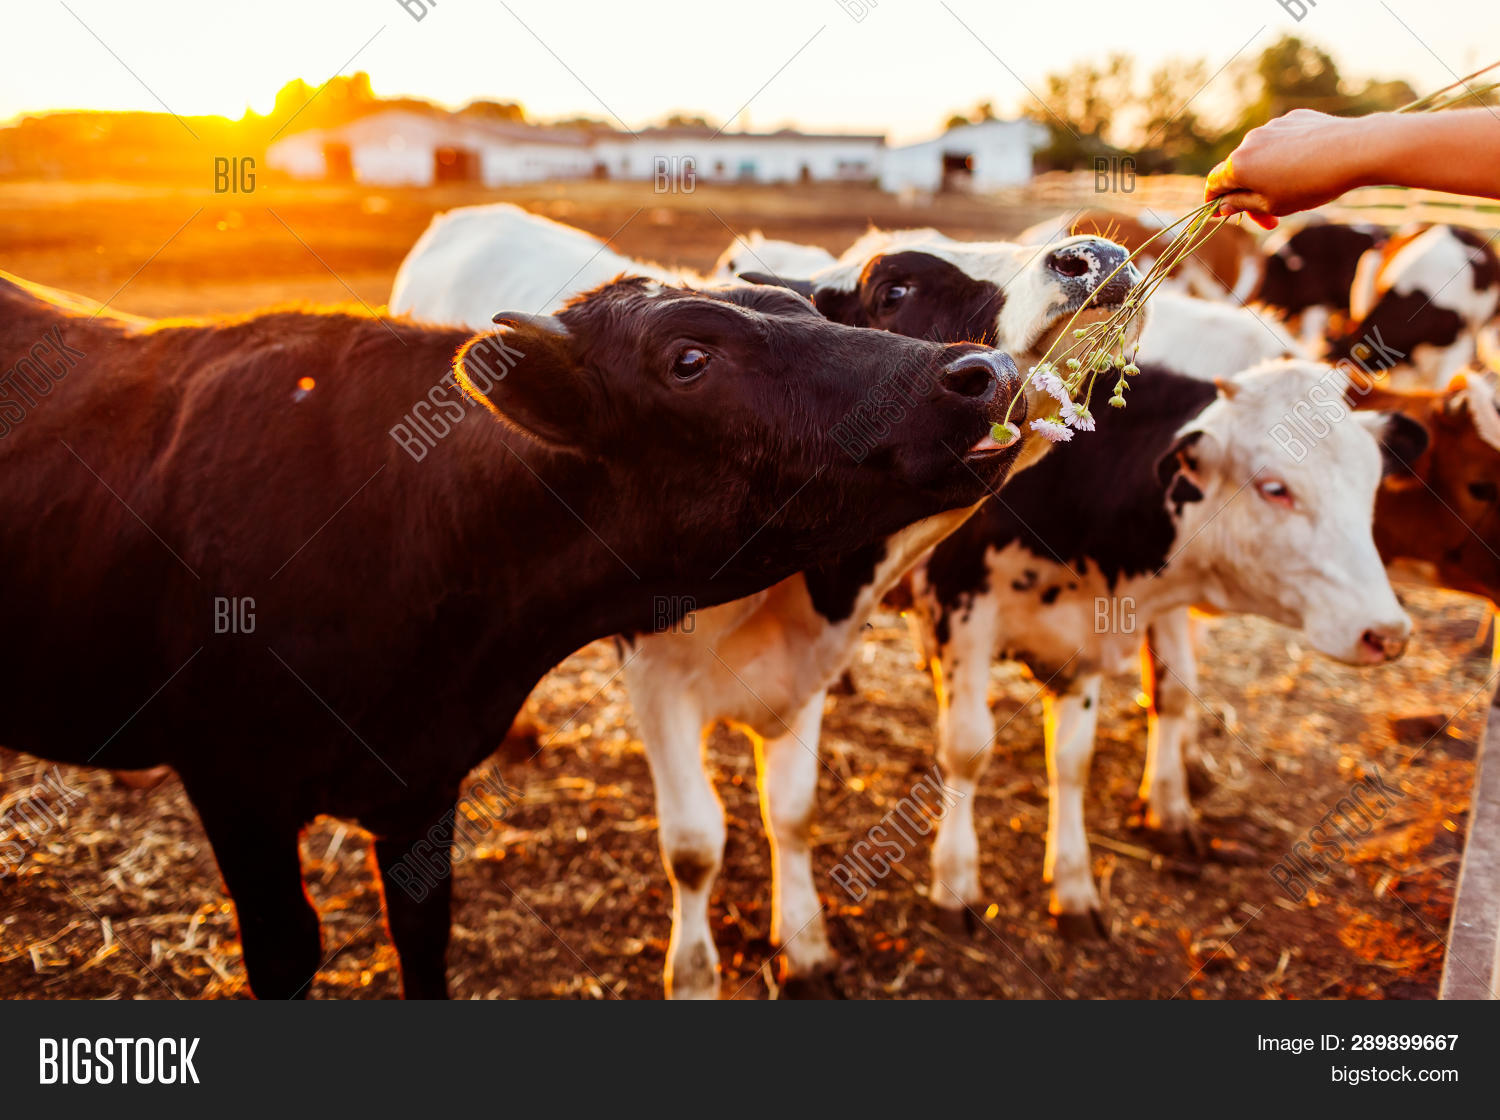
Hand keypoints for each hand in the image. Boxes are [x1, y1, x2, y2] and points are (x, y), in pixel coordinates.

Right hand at [1205, 109, 1380, 229]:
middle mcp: (1250, 141)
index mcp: (1238, 165)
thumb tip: (1224, 204)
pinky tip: (1308, 168)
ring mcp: (1273, 126)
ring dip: (1268, 176)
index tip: (1223, 213)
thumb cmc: (1311, 184)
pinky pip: (1282, 141)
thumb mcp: (1272, 204)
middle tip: (1270, 218)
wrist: (1355, 150)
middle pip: (1238, 170)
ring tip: (1295, 192)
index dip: (1215, 201)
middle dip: (1249, 195)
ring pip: (1261, 155)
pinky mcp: (1295, 119)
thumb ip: (1243, 204)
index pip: (1213, 183)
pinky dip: (1286, 157)